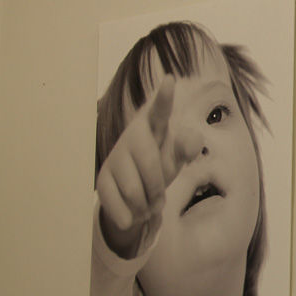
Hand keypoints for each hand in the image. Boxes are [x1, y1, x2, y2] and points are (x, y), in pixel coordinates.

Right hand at [95, 76, 198, 256]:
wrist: (134, 193)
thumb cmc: (159, 164)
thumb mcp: (176, 156)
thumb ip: (187, 147)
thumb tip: (193, 141)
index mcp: (153, 128)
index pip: (160, 112)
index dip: (164, 98)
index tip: (171, 80)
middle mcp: (131, 138)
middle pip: (150, 164)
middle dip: (158, 185)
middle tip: (162, 197)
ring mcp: (115, 158)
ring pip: (134, 189)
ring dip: (146, 203)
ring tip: (149, 203)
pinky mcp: (102, 179)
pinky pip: (117, 203)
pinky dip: (130, 215)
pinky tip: (134, 215)